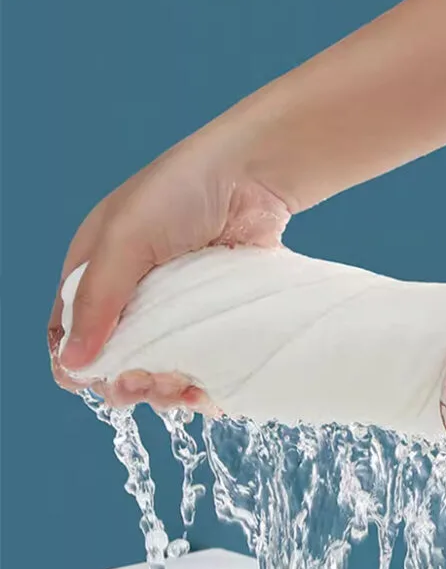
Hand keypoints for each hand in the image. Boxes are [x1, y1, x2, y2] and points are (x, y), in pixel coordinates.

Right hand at [48, 111, 289, 409]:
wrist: (254, 176)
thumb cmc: (181, 192)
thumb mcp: (126, 239)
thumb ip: (98, 301)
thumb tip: (71, 366)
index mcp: (95, 272)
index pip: (68, 333)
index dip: (76, 363)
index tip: (96, 382)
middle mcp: (130, 295)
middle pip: (113, 361)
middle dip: (126, 382)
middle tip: (148, 384)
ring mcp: (174, 310)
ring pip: (156, 370)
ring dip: (163, 390)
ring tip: (181, 388)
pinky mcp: (211, 320)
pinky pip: (199, 365)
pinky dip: (199, 386)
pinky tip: (207, 392)